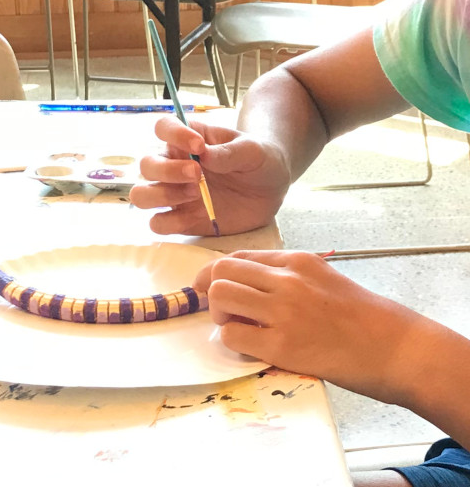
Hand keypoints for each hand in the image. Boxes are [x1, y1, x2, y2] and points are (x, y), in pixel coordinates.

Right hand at [129, 117, 290, 235]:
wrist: (271, 189)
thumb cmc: (259, 161)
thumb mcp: (252, 151)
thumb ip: (228, 151)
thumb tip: (203, 155)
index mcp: (187, 140)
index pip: (163, 127)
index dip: (173, 134)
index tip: (199, 145)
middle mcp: (174, 165)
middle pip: (146, 165)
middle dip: (167, 170)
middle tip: (198, 175)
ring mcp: (175, 194)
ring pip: (142, 195)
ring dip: (161, 195)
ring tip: (195, 194)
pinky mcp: (181, 220)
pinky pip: (158, 224)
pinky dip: (169, 223)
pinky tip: (195, 215)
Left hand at [195, 250, 428, 402]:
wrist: (394, 347)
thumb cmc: (360, 315)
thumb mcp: (322, 278)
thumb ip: (284, 276)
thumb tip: (244, 284)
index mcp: (296, 261)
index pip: (238, 257)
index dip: (217, 273)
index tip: (212, 288)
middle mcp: (286, 280)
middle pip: (221, 271)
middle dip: (211, 290)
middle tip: (222, 310)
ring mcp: (283, 312)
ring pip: (220, 296)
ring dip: (220, 314)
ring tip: (239, 327)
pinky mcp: (282, 346)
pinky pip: (232, 335)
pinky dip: (233, 341)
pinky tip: (252, 346)